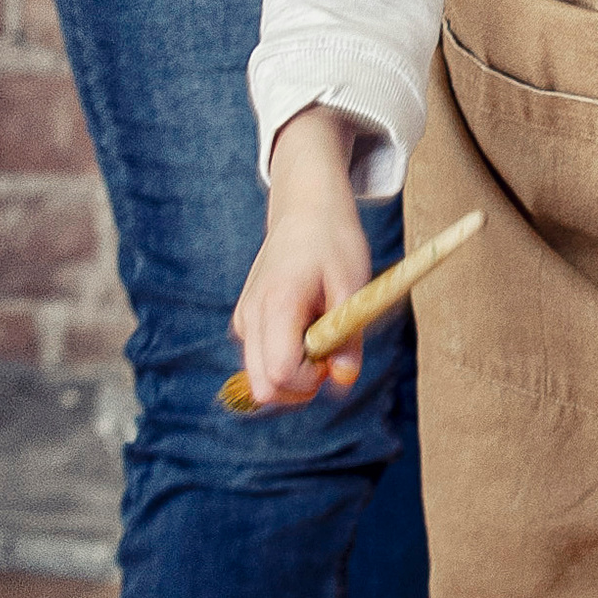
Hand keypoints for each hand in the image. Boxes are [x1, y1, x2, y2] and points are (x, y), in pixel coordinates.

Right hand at [232, 109, 374, 405]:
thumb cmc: (334, 242)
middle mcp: (249, 316)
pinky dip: (286, 358)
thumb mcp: (353, 286)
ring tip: (319, 332)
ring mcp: (243, 319)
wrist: (305, 209)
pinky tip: (305, 325)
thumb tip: (344, 380)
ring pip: (261, 379)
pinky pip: (261, 360)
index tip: (336, 356)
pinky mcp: (245, 320)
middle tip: (330, 350)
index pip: (279, 375)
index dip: (312, 380)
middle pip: (263, 388)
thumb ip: (348, 338)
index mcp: (276, 305)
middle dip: (302, 386)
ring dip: (295, 373)